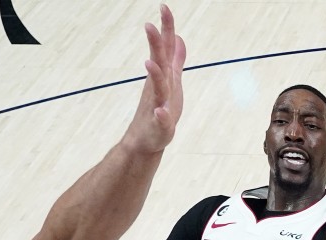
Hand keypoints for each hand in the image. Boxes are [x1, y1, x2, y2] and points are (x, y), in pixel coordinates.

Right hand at [130, 4, 186, 153]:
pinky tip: (160, 112)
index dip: (166, 28)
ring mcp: (158, 105)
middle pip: (159, 62)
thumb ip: (176, 59)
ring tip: (150, 64)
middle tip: (149, 25)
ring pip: (158, 88)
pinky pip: (161, 119)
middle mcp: (158, 87)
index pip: (164, 48)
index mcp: (163, 75)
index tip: (164, 6)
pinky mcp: (160, 125)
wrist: (147, 140)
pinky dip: (161, 115)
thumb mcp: (172, 80)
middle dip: (155, 45)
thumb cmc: (160, 109)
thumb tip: (178, 38)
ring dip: (155, 76)